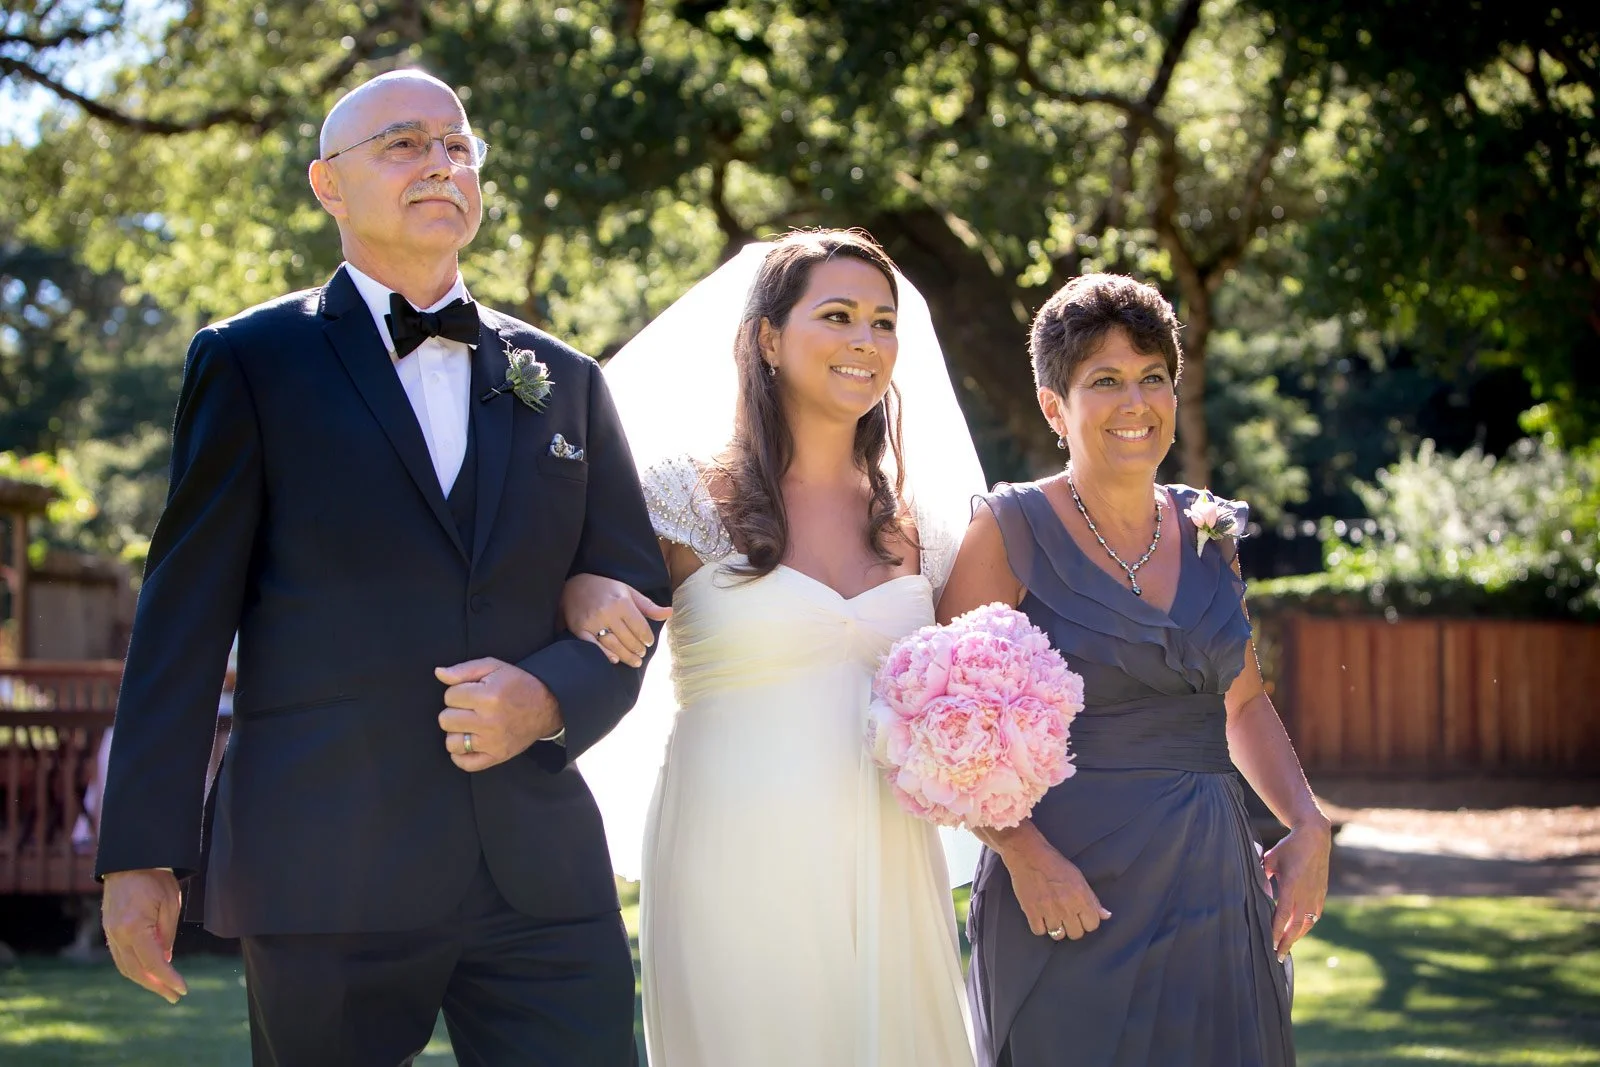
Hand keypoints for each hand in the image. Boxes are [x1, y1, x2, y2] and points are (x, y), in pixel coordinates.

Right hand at [102, 869, 187, 1003]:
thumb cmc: (154, 878)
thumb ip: (167, 935)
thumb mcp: (170, 904)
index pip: (154, 962)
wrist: (128, 861)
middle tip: (174, 997)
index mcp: (134, 928)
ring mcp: (110, 934)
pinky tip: (149, 973)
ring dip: (145, 981)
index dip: (169, 979)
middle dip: (157, 986)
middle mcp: (118, 935)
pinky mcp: (109, 931)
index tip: (182, 990)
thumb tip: (165, 960)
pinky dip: (134, 969)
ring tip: (164, 990)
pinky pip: (120, 958)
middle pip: (137, 971)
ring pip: (126, 967)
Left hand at [435, 658, 559, 770]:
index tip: (471, 692)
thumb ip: (464, 670)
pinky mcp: (496, 756)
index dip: (458, 692)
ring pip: (451, 742)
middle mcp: (489, 721)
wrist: (548, 706)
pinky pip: (465, 763)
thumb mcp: (494, 667)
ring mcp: (492, 742)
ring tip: (470, 725)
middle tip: (471, 708)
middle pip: (446, 719)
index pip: (449, 696)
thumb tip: (438, 673)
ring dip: (457, 732)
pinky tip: (469, 743)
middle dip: (455, 711)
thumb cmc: (518, 684)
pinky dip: (461, 755)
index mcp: (488, 696)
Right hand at [560, 573, 671, 667]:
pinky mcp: (579, 630)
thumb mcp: (629, 592)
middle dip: (638, 649)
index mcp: (621, 602)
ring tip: (634, 661)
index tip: (649, 642)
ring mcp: (592, 622)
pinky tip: (615, 660)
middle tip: (642, 654)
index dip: (647, 638)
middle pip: (628, 638)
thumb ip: (648, 606)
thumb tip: (669, 612)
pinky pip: (594, 646)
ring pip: (614, 645)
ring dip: (626, 656)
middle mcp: (607, 612)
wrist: (575, 586)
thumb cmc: (606, 589)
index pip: (640, 627)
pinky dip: (605, 655)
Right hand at [994, 824, 1110, 940]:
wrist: (1029, 855)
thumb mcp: (1078, 878)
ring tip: (1053, 918)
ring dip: (1056, 928)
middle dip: (1072, 927)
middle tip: (1066, 918)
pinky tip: (1040, 917)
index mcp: (1081, 897)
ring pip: (1058, 935)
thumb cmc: (1055, 864)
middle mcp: (1067, 906)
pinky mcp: (1031, 911)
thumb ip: (1093, 899)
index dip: (1087, 922)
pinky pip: (1039, 931)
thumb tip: (1106, 915)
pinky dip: (1040, 927)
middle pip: (1076, 934)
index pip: (1092, 925)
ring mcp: (1049, 911)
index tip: (1081, 917)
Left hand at [1262, 818, 1331, 960]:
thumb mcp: (1270, 860)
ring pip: (1307, 924)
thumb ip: (1263, 878)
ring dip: (1296, 937)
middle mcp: (1306, 895)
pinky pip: (1314, 916)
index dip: (1275, 932)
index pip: (1282, 916)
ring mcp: (1316, 896)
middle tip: (1277, 957)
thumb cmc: (1288, 848)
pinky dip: (1306, 926)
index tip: (1268, 945)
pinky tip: (1299, 931)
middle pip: (1296, 926)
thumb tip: (1261, 895)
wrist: (1315, 837)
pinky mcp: (1322, 894)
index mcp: (1292, 887)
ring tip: (1286, 947)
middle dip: (1286, 943)